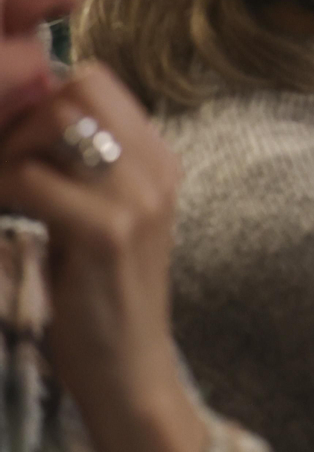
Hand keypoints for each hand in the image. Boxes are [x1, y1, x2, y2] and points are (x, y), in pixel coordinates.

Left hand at [0, 65, 207, 451]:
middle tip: (2, 168)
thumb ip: (80, 170)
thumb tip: (25, 124)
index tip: (14, 146)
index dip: (42, 99)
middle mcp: (158, 167)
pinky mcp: (109, 232)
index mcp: (159, 158)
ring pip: (53, 123)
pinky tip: (4, 218)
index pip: (94, 81)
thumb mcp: (102, 219)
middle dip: (22, 120)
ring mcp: (140, 197)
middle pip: (76, 89)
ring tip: (1, 194)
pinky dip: (3, 191)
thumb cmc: (103, 298)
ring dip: (7, 153)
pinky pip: (33, 179)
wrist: (130, 371)